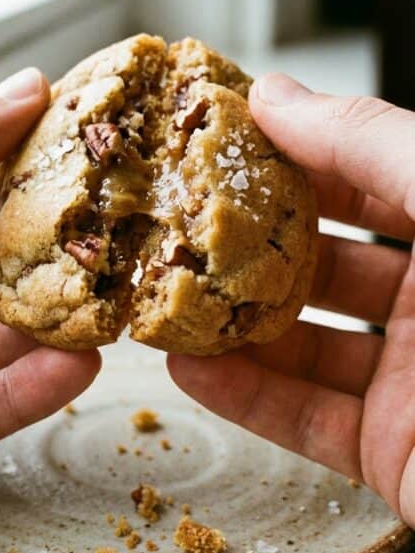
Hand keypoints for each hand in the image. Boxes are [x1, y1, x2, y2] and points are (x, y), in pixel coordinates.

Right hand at [169, 74, 414, 525]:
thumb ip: (375, 142)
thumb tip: (281, 96)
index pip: (371, 170)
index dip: (298, 145)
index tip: (220, 130)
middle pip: (326, 257)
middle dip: (248, 239)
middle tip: (174, 217)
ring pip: (306, 342)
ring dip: (232, 322)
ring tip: (162, 294)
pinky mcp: (397, 456)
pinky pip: (307, 421)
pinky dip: (246, 398)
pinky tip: (190, 370)